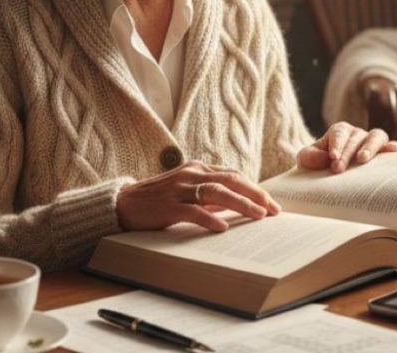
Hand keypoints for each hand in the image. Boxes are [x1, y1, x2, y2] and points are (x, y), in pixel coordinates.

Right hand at [116, 161, 281, 231]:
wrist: (123, 203)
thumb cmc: (158, 199)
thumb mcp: (187, 191)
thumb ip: (209, 195)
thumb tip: (237, 205)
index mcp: (197, 168)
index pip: (234, 175)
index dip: (255, 189)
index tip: (271, 204)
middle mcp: (191, 173)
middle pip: (231, 180)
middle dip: (256, 195)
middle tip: (273, 210)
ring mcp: (179, 188)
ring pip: (217, 192)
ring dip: (241, 204)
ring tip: (258, 216)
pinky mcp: (167, 206)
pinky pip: (192, 211)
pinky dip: (209, 218)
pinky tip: (222, 228)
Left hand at [296, 122, 396, 173]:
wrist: (330, 175)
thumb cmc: (319, 166)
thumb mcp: (307, 160)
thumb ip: (309, 156)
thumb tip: (325, 158)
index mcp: (340, 131)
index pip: (339, 133)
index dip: (336, 144)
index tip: (332, 157)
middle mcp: (358, 134)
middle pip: (355, 138)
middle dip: (346, 154)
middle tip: (338, 169)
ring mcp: (373, 142)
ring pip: (377, 136)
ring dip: (370, 147)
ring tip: (362, 160)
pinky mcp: (385, 153)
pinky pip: (391, 147)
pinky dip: (393, 148)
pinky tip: (393, 152)